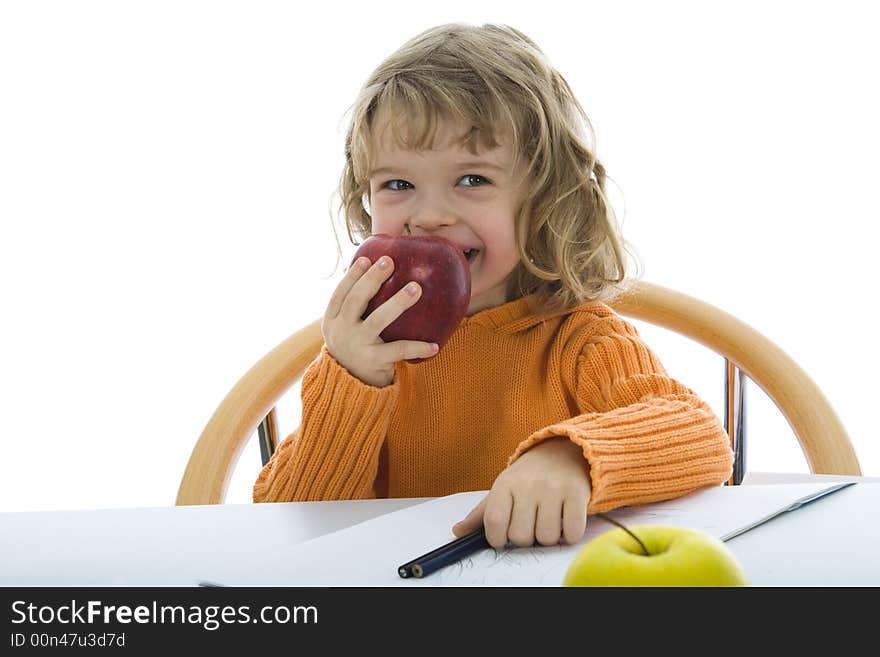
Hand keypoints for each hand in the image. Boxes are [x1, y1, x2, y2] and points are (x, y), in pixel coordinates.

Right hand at [322, 255, 437, 387]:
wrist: (349, 386)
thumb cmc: (354, 347)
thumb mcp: (344, 328)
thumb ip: (353, 307)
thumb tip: (375, 273)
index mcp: (332, 320)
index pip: (340, 293)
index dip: (352, 276)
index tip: (366, 259)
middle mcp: (341, 331)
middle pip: (356, 300)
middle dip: (372, 279)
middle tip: (389, 262)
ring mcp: (357, 346)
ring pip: (378, 320)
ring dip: (398, 302)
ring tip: (416, 288)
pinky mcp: (373, 361)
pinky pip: (399, 350)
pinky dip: (417, 347)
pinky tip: (434, 345)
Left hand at [452, 437, 591, 548]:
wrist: (562, 452)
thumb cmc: (527, 478)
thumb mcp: (503, 490)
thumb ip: (481, 514)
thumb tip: (457, 532)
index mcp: (505, 485)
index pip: (495, 523)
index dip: (497, 539)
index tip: (504, 537)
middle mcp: (528, 485)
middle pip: (521, 536)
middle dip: (525, 539)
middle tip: (530, 526)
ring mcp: (554, 488)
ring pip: (547, 538)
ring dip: (548, 538)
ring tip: (548, 522)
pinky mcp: (577, 493)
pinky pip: (572, 532)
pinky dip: (570, 535)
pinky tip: (566, 522)